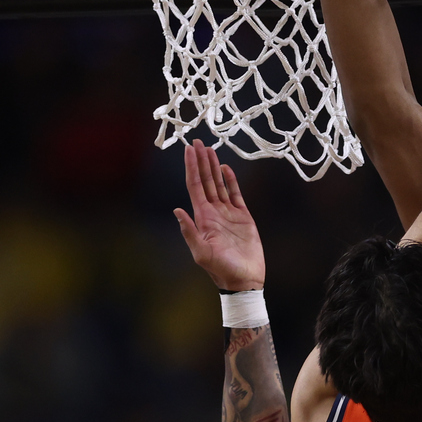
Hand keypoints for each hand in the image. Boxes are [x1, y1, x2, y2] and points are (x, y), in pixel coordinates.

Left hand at [174, 141, 264, 290]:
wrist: (244, 279)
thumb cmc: (221, 269)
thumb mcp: (202, 253)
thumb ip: (190, 231)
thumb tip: (177, 210)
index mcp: (202, 217)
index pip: (194, 186)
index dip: (191, 167)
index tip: (189, 150)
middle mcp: (213, 212)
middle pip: (205, 181)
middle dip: (200, 161)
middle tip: (197, 142)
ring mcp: (227, 213)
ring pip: (218, 184)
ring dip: (213, 167)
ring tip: (209, 149)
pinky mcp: (242, 217)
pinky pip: (235, 194)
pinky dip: (230, 180)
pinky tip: (226, 168)